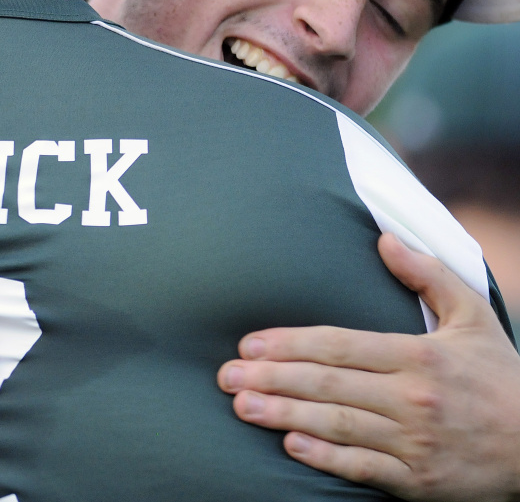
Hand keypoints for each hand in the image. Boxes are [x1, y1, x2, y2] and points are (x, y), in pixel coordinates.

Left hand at [217, 233, 519, 500]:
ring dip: (284, 415)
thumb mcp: (473, 317)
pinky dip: (325, 457)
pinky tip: (289, 445)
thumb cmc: (500, 377)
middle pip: (328, 384)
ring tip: (242, 407)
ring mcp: (415, 442)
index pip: (340, 345)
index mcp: (419, 356)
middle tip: (225, 376)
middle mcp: (412, 398)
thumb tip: (385, 239)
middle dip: (271, 379)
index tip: (250, 344)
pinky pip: (362, 467)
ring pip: (337, 424)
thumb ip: (428, 275)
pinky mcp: (418, 481)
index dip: (290, 344)